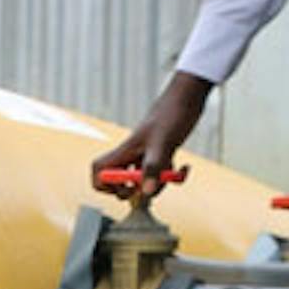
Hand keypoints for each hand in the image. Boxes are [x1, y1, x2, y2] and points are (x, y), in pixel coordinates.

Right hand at [91, 70, 212, 195]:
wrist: (189, 96)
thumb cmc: (172, 114)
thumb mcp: (163, 143)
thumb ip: (153, 168)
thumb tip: (145, 192)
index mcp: (125, 150)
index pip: (99, 171)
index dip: (104, 185)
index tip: (122, 188)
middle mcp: (132, 153)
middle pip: (120, 182)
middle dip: (134, 191)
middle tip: (148, 188)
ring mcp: (146, 154)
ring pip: (143, 180)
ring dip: (158, 184)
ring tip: (172, 174)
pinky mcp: (161, 153)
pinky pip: (161, 173)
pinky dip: (172, 176)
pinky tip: (182, 168)